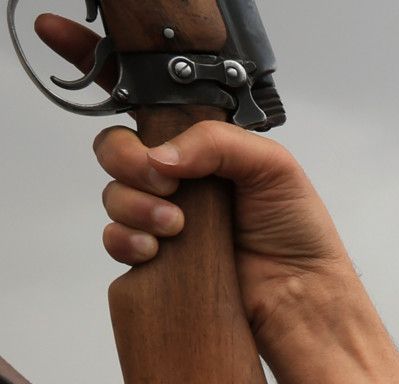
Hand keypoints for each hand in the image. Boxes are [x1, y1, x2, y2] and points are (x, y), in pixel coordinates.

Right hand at [46, 18, 398, 383]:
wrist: (303, 298)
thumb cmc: (301, 234)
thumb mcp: (273, 166)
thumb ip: (216, 141)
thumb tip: (162, 153)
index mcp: (203, 144)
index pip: (144, 97)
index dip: (98, 66)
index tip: (60, 35)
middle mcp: (180, 176)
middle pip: (116, 147)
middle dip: (128, 159)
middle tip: (164, 180)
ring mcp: (165, 214)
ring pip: (113, 192)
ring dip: (136, 205)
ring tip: (178, 224)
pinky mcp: (157, 255)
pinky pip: (115, 237)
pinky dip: (127, 239)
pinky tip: (157, 248)